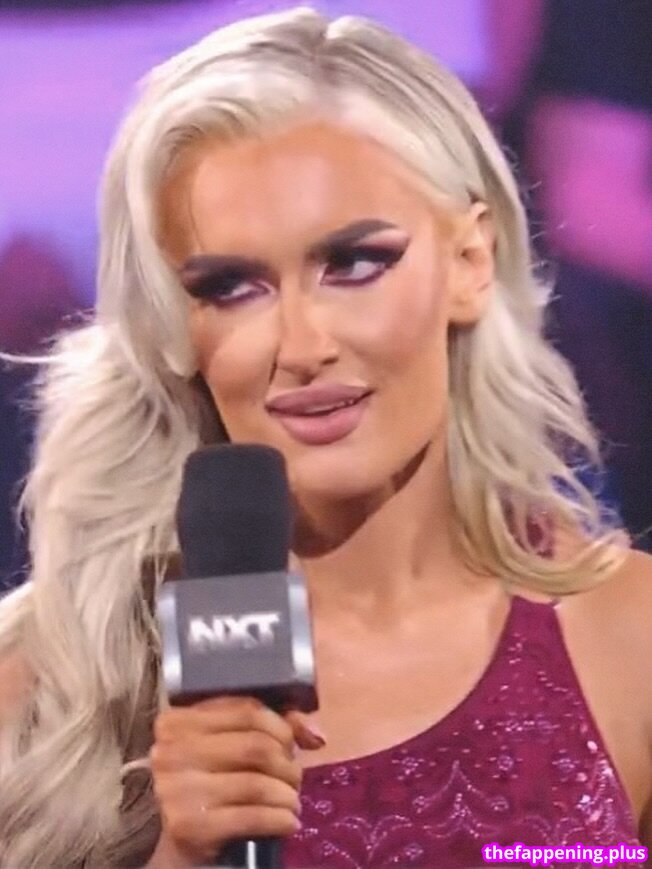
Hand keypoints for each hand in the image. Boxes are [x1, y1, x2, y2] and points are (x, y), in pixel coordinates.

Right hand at [150, 696, 324, 865]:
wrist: (177, 839)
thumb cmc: (208, 780)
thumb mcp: (229, 743)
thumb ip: (272, 727)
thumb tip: (315, 735)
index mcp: (178, 721)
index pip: (246, 710)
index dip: (281, 726)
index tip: (292, 744)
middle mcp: (171, 752)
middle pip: (255, 746)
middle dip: (286, 764)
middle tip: (295, 778)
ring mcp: (176, 790)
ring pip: (256, 783)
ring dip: (287, 795)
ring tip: (293, 801)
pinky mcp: (189, 826)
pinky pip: (251, 817)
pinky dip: (280, 819)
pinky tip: (289, 822)